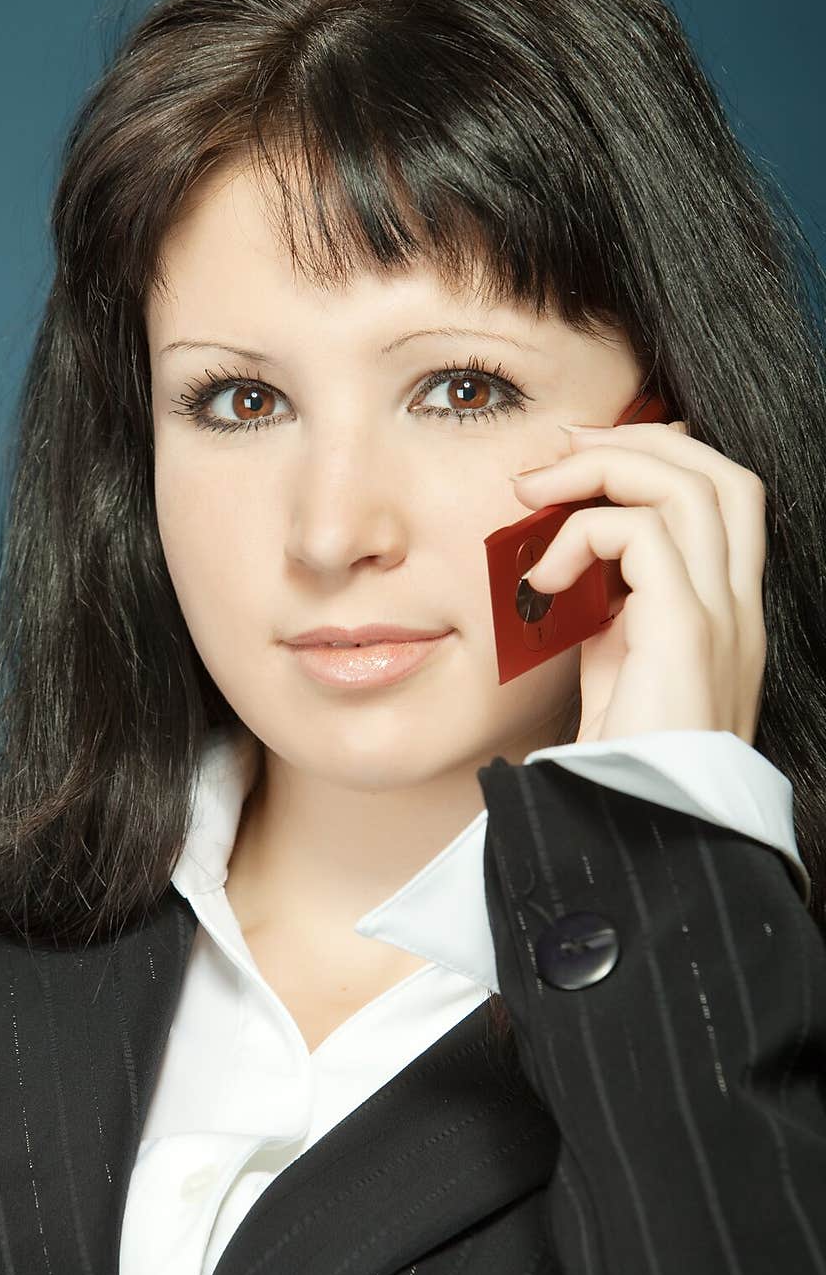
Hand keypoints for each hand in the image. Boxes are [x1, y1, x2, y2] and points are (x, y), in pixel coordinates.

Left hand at [509, 421, 767, 743]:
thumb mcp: (621, 664)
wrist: (641, 833)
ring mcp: (722, 617)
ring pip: (689, 485)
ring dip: (601, 471)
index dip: (661, 454)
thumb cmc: (624, 759)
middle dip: (634, 440)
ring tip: (535, 497)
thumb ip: (614, 604)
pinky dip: (583, 536)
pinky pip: (642, 537)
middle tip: (556, 453)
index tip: (582, 456)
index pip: (725, 494)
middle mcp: (740, 605)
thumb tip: (573, 553)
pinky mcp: (687, 636)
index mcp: (728, 608)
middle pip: (718, 471)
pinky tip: (544, 580)